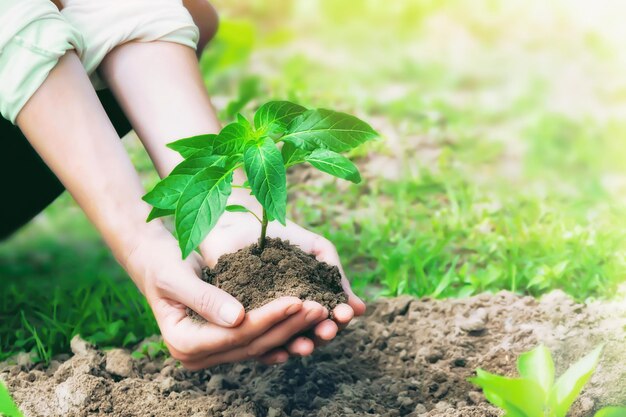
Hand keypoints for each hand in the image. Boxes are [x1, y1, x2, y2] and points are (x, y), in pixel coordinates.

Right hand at [124, 225, 329, 368]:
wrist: (156, 263)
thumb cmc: (163, 264)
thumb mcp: (176, 276)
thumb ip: (204, 297)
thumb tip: (237, 318)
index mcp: (184, 343)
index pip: (235, 335)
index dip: (268, 318)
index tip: (297, 299)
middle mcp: (198, 355)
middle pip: (253, 344)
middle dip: (288, 325)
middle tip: (320, 306)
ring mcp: (214, 352)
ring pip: (261, 345)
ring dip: (293, 330)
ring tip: (322, 312)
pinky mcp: (227, 342)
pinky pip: (260, 341)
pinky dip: (284, 331)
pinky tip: (308, 324)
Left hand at [199, 186, 365, 359]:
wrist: (242, 224)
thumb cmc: (282, 236)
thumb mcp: (317, 250)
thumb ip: (336, 275)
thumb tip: (360, 310)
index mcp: (311, 302)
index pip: (329, 318)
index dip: (338, 319)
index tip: (345, 315)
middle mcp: (291, 316)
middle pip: (311, 335)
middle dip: (322, 335)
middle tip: (328, 330)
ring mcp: (268, 320)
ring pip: (287, 343)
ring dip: (300, 347)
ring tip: (306, 344)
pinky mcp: (243, 323)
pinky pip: (257, 342)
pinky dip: (269, 351)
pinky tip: (279, 349)